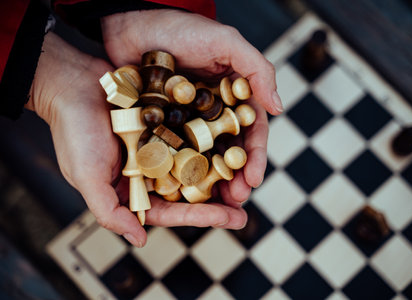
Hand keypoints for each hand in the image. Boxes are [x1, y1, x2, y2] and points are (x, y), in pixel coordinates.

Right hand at [27, 32, 246, 246]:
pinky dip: (210, 142)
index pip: (170, 210)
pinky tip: (233, 145)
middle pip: (188, 192)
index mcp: (132, 189)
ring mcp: (160, 147)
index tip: (229, 218)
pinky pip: (192, 135)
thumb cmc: (74, 131)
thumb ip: (110, 212)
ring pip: (195, 166)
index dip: (200, 217)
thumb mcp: (87, 176)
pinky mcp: (166, 124)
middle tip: (244, 210)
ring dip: (219, 174)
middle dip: (216, 203)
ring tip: (247, 181)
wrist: (73, 84)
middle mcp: (150, 171)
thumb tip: (140, 240)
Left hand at [101, 9, 281, 205]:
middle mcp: (214, 112)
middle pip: (230, 150)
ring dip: (212, 181)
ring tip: (215, 204)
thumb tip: (279, 108)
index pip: (252, 131)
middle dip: (236, 177)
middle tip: (235, 201)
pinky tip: (182, 189)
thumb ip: (257, 70)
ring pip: (205, 157)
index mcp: (235, 96)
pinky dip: (181, 171)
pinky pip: (176, 151)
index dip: (256, 156)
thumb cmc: (181, 28)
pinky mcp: (164, 125)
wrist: (133, 22)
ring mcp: (189, 120)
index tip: (253, 179)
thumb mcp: (226, 42)